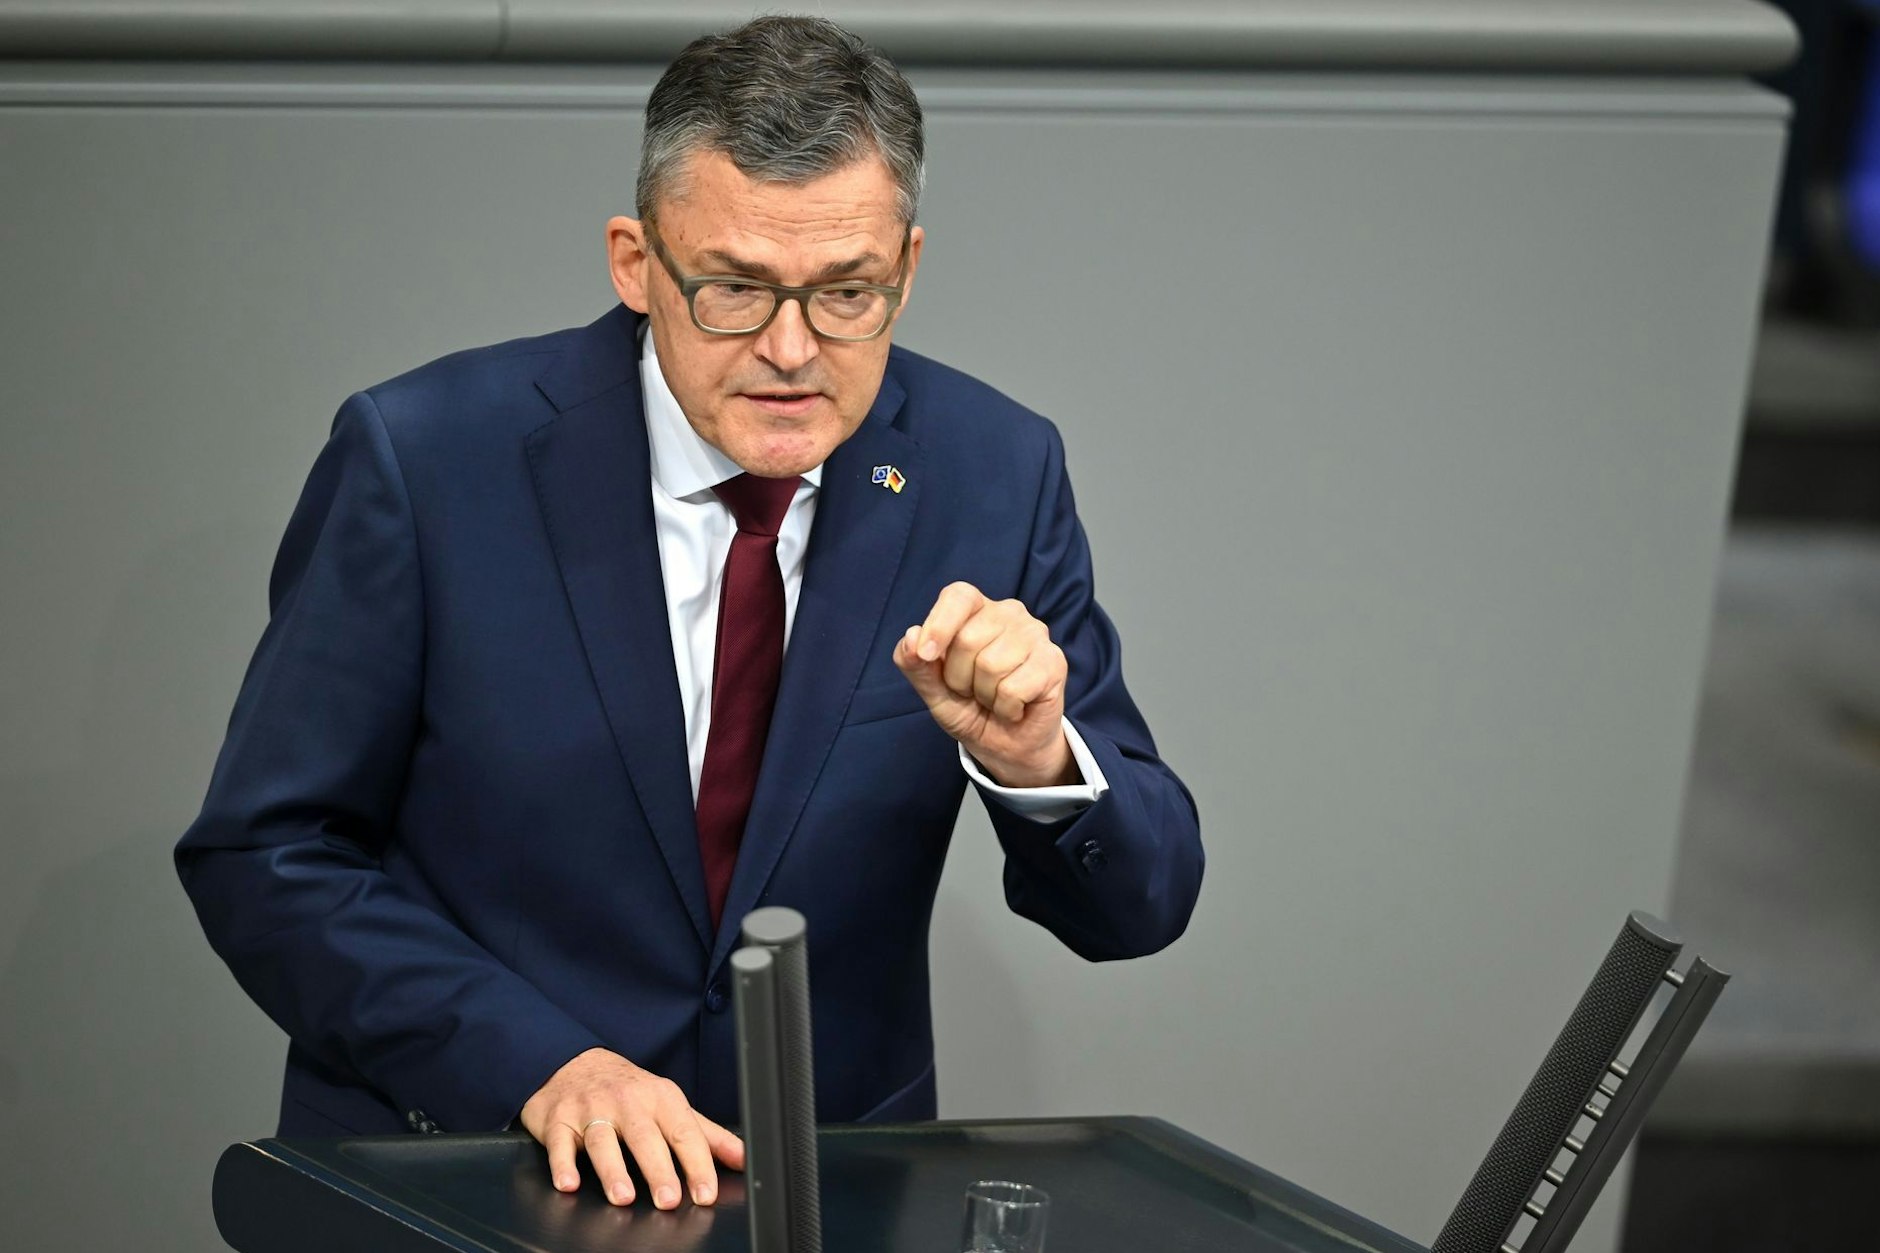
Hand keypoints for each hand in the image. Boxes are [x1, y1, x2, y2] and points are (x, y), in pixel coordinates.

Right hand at [519, 1048, 744, 1207]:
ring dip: (613, 1170)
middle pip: (645, 1137)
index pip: (684, 1132)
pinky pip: (560, 1143)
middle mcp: (626, 1102)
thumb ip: (706, 1134)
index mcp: (660, 1098)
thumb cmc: (628, 1090)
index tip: (706, 1193)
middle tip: (669, 1200)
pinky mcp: (558, 1120)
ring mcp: (590, 1110)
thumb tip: (743, 1158)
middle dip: (659, 1170)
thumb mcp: (669, 1104)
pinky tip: (568, 1183)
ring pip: (603, 1140)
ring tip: (623, 1196)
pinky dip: (562, 1164)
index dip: (697, 1164)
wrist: (573, 1061)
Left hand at [893, 581, 1077, 787]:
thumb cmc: (971, 708)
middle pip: (968, 639)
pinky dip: (1006, 708)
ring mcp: (1035, 634)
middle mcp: (1008, 613)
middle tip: (972, 691)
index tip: (925, 655)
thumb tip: (911, 637)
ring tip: (994, 698)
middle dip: (959, 678)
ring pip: (991, 665)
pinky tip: (1014, 707)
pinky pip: (1013, 688)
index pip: (958, 596)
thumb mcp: (933, 691)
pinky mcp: (1054, 661)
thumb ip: (916, 666)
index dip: (939, 624)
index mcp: (976, 610)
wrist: (1008, 746)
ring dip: (984, 695)